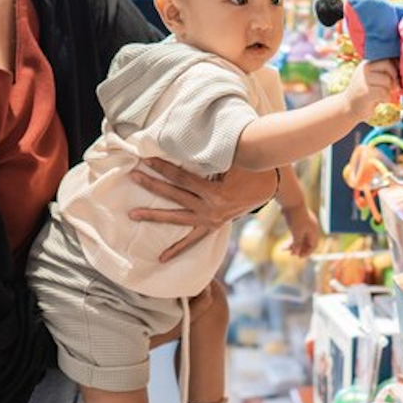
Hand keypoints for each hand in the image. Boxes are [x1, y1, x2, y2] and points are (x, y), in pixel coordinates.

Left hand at [130, 159, 278, 261]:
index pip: (182, 179)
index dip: (164, 167)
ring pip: (177, 218)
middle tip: (133, 175)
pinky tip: (161, 258)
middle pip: (174, 196)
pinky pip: (192, 240)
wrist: (271, 187)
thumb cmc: (251, 168)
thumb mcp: (234, 160)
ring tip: (132, 214)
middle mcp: (211, 210)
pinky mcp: (212, 227)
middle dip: (152, 185)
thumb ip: (212, 156)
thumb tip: (186, 145)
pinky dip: (177, 249)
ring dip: (153, 216)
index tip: (146, 158)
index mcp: (216, 194)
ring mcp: (210, 221)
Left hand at [283, 203, 321, 256]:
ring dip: (292, 244)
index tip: (299, 257)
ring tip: (283, 248)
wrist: (291, 200)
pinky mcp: (297, 220)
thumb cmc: (295, 217)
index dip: (307, 252)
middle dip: (298, 248)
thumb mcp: (296, 233)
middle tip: (289, 253)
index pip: (314, 245)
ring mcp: (304, 223)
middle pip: (306, 242)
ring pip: (300, 237)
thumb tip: (296, 252)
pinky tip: (284, 242)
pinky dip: (291, 238)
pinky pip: (296, 232)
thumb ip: (297, 243)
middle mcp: (310, 227)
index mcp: (313, 230)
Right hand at [345, 59, 398, 118]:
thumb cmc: (366, 92)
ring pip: (387, 80)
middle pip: (388, 65)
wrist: (348, 107)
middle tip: (393, 88)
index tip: (396, 77)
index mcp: (366, 63)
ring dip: (389, 90)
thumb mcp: (373, 77)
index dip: (396, 68)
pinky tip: (379, 100)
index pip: (387, 58)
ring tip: (381, 94)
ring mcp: (363, 80)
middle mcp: (363, 69)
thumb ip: (384, 70)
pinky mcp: (365, 92)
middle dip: (394, 78)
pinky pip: (384, 93)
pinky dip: (386, 99)